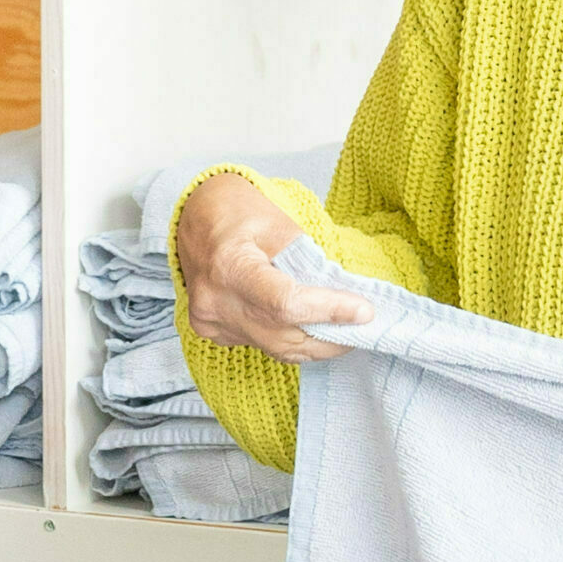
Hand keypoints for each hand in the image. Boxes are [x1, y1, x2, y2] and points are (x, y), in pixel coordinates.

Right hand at [174, 170, 372, 364]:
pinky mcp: (214, 332)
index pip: (285, 303)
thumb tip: (342, 290)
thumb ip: (307, 259)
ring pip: (276, 348)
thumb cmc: (238, 213)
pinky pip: (263, 345)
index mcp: (229, 267)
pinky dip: (293, 340)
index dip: (329, 311)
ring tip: (349, 331)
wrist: (197, 220)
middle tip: (365, 325)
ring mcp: (211, 322)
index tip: (364, 311)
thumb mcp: (279, 222)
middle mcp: (216, 302)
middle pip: (284, 335)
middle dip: (331, 335)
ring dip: (317, 344)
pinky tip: (315, 329)